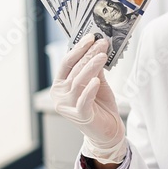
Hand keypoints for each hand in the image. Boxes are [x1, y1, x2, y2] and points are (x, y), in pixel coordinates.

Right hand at [50, 35, 125, 160]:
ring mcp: (67, 106)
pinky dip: (90, 89)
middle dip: (88, 54)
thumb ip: (94, 68)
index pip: (67, 63)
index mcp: (60, 85)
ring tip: (102, 55)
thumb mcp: (97, 82)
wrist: (107, 131)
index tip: (90, 37)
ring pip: (78, 82)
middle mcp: (60, 95)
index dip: (78, 49)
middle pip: (74, 70)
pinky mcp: (79, 116)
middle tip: (101, 42)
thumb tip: (97, 47)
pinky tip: (97, 80)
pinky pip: (83, 100)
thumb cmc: (100, 106)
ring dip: (91, 67)